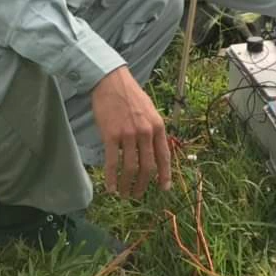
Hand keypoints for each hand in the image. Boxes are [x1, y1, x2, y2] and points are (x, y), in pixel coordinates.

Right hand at [91, 67, 171, 196]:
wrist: (111, 81)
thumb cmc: (131, 96)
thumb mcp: (150, 111)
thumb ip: (153, 130)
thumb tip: (154, 152)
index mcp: (158, 126)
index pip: (164, 156)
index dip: (165, 175)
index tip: (164, 189)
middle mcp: (146, 132)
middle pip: (148, 166)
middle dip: (144, 185)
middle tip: (138, 194)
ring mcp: (128, 134)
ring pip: (131, 168)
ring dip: (128, 185)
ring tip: (125, 194)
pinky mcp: (111, 135)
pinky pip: (113, 162)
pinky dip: (112, 178)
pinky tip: (111, 187)